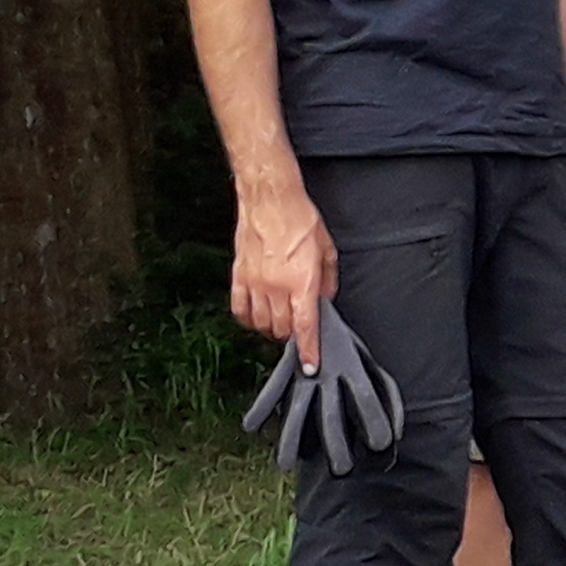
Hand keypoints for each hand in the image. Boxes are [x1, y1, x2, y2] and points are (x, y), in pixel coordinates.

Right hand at [230, 189, 337, 365]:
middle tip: (299, 332)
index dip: (308, 350)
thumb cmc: (300, 219)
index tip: (310, 365)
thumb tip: (325, 299)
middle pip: (282, 329)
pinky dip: (248, 319)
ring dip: (272, 329)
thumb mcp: (327, 250)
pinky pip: (239, 309)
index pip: (305, 327)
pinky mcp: (238, 276)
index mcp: (301, 282)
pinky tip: (256, 317)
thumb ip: (327, 280)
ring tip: (281, 323)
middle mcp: (276, 287)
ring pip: (260, 323)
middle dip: (292, 337)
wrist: (270, 200)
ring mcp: (254, 282)